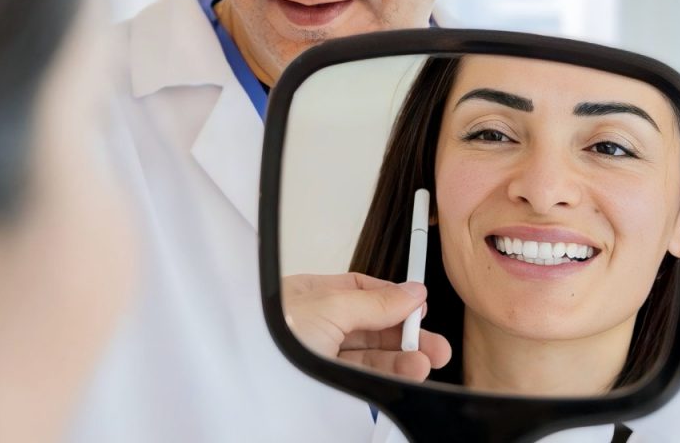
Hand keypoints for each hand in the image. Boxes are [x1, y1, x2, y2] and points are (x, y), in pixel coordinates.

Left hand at [282, 272, 451, 381]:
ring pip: (368, 355)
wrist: (244, 379)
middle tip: (436, 344)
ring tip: (426, 360)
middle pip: (368, 325)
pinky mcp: (322, 388)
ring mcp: (318, 358)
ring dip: (402, 357)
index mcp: (308, 294)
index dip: (391, 298)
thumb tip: (413, 293)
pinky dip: (388, 376)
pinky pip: (362, 379)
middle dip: (405, 333)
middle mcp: (314, 325)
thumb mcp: (329, 307)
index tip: (420, 308)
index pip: (358, 290)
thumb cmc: (270, 334)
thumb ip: (375, 302)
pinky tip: (408, 372)